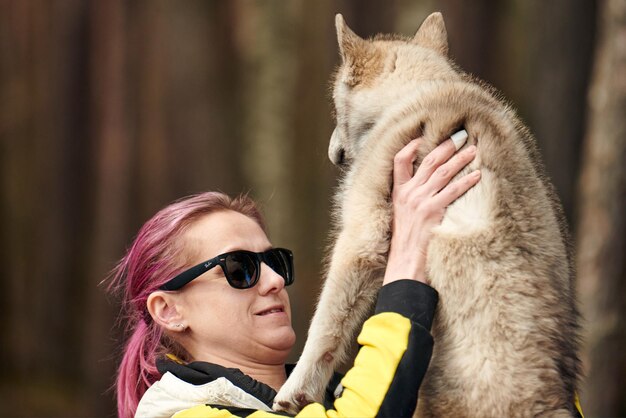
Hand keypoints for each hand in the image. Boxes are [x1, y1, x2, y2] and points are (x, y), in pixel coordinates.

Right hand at [382, 136, 480, 284]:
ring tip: (473, 149)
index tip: (424, 136)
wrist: (404, 263)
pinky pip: (453, 191)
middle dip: (446, 146)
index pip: (400, 160)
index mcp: (398, 193)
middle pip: (429, 161)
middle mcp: (408, 193)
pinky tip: (478, 175)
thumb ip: (410, 199)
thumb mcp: (400, 216)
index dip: (411, 145)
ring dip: (460, 158)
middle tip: (460, 135)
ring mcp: (420, 201)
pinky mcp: (432, 211)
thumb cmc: (405, 243)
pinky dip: (467, 181)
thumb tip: (426, 185)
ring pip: (443, 172)